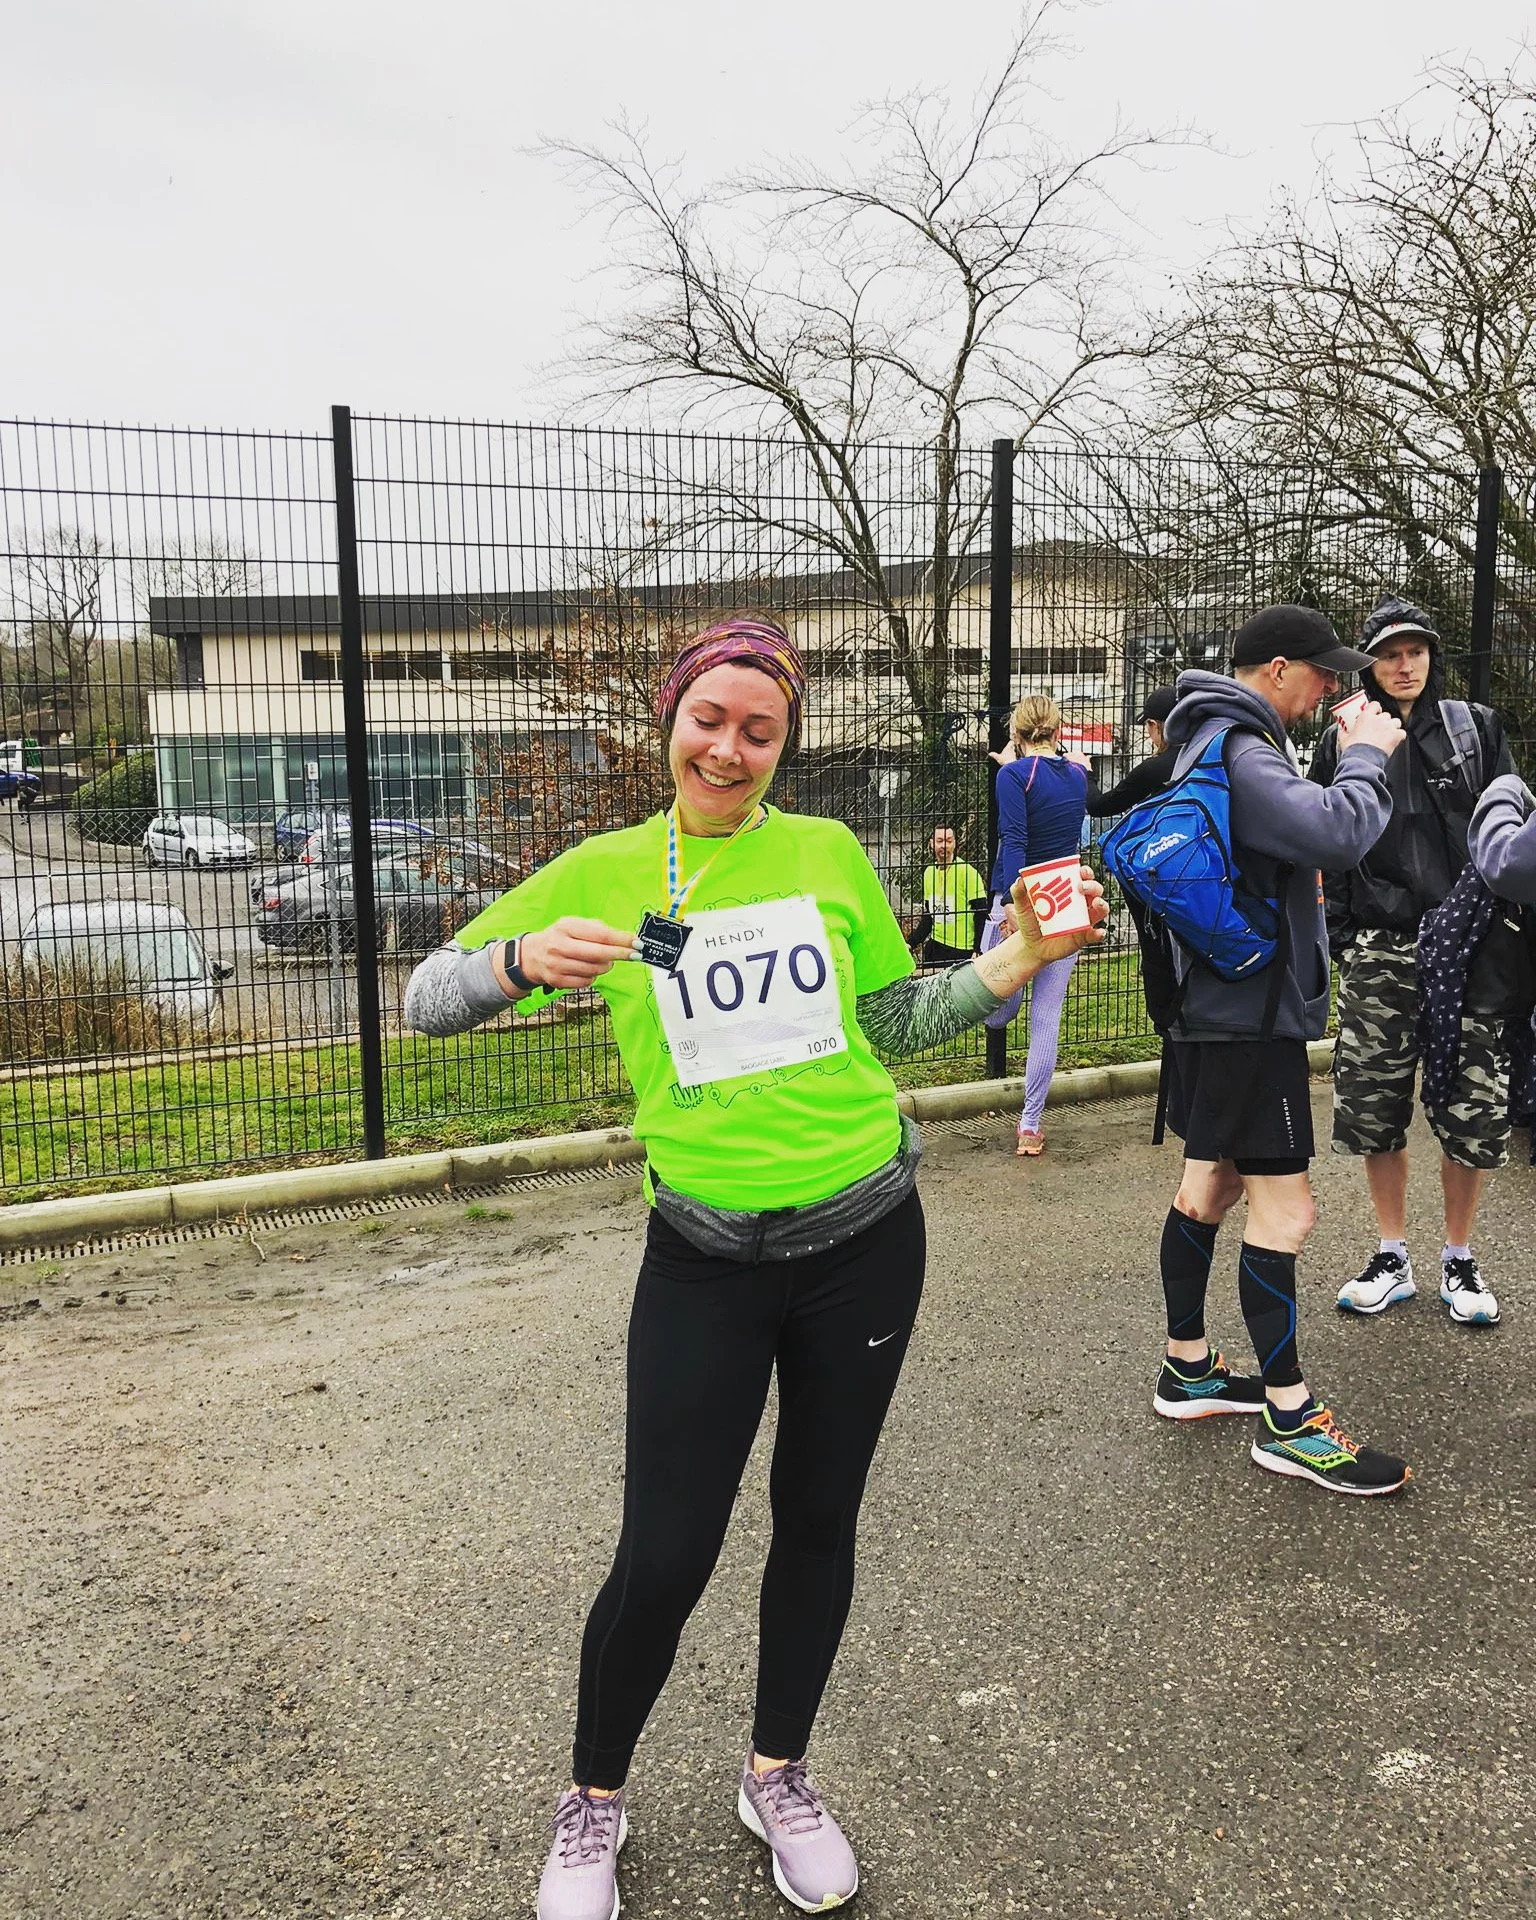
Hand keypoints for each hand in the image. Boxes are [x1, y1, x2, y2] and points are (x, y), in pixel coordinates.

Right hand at [516, 918, 639, 988]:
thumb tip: (624, 938)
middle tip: (635, 954)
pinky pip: (587, 981)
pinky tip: (591, 969)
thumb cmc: (560, 937)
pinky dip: (594, 976)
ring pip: (595, 969)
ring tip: (607, 960)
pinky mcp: (558, 981)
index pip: (600, 935)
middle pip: (599, 954)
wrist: (532, 955)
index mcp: (566, 927)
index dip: (622, 940)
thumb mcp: (574, 925)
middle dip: (621, 954)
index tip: (637, 942)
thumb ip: (597, 929)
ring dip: (607, 966)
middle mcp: (559, 946)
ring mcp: (557, 965)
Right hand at [988, 740, 1018, 765]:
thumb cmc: (1005, 760)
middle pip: (1013, 747)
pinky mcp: (1015, 759)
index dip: (1010, 742)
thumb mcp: (998, 757)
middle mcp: (1012, 750)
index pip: (1011, 742)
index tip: (1010, 742)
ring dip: (1012, 752)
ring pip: (1014, 752)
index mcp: (1008, 748)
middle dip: (1011, 747)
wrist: (1011, 766)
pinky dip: (1012, 757)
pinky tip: (1009, 760)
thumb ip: (994, 755)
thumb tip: (990, 753)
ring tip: (1008, 755)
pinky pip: (1014, 757)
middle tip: (1008, 749)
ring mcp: (1014, 755)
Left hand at [1009, 866, 1110, 966]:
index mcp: (1069, 892)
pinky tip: (1098, 932)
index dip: (1086, 872)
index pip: (1082, 878)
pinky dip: (1100, 934)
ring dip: (1102, 905)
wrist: (1030, 946)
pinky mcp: (1084, 937)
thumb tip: (1019, 881)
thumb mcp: (1023, 907)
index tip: (1081, 871)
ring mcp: (1083, 920)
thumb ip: (1019, 893)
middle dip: (1093, 886)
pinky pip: (1095, 935)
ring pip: (1100, 910)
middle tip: (1081, 887)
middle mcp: (1080, 904)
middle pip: (1095, 891)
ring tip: (1096, 903)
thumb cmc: (1031, 922)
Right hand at [1342, 704, 1404, 757]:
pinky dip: (1399, 736)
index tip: (1374, 713)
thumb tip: (1342, 730)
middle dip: (1383, 721)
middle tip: (1379, 728)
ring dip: (1393, 727)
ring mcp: (1388, 727)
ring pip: (1396, 722)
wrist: (1362, 760)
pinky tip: (1394, 741)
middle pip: (1386, 715)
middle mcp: (1379, 719)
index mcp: (1366, 717)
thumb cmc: (1353, 750)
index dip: (1376, 709)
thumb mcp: (1344, 739)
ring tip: (1388, 734)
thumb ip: (1344, 732)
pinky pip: (1402, 733)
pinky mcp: (1396, 736)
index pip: (1375, 704)